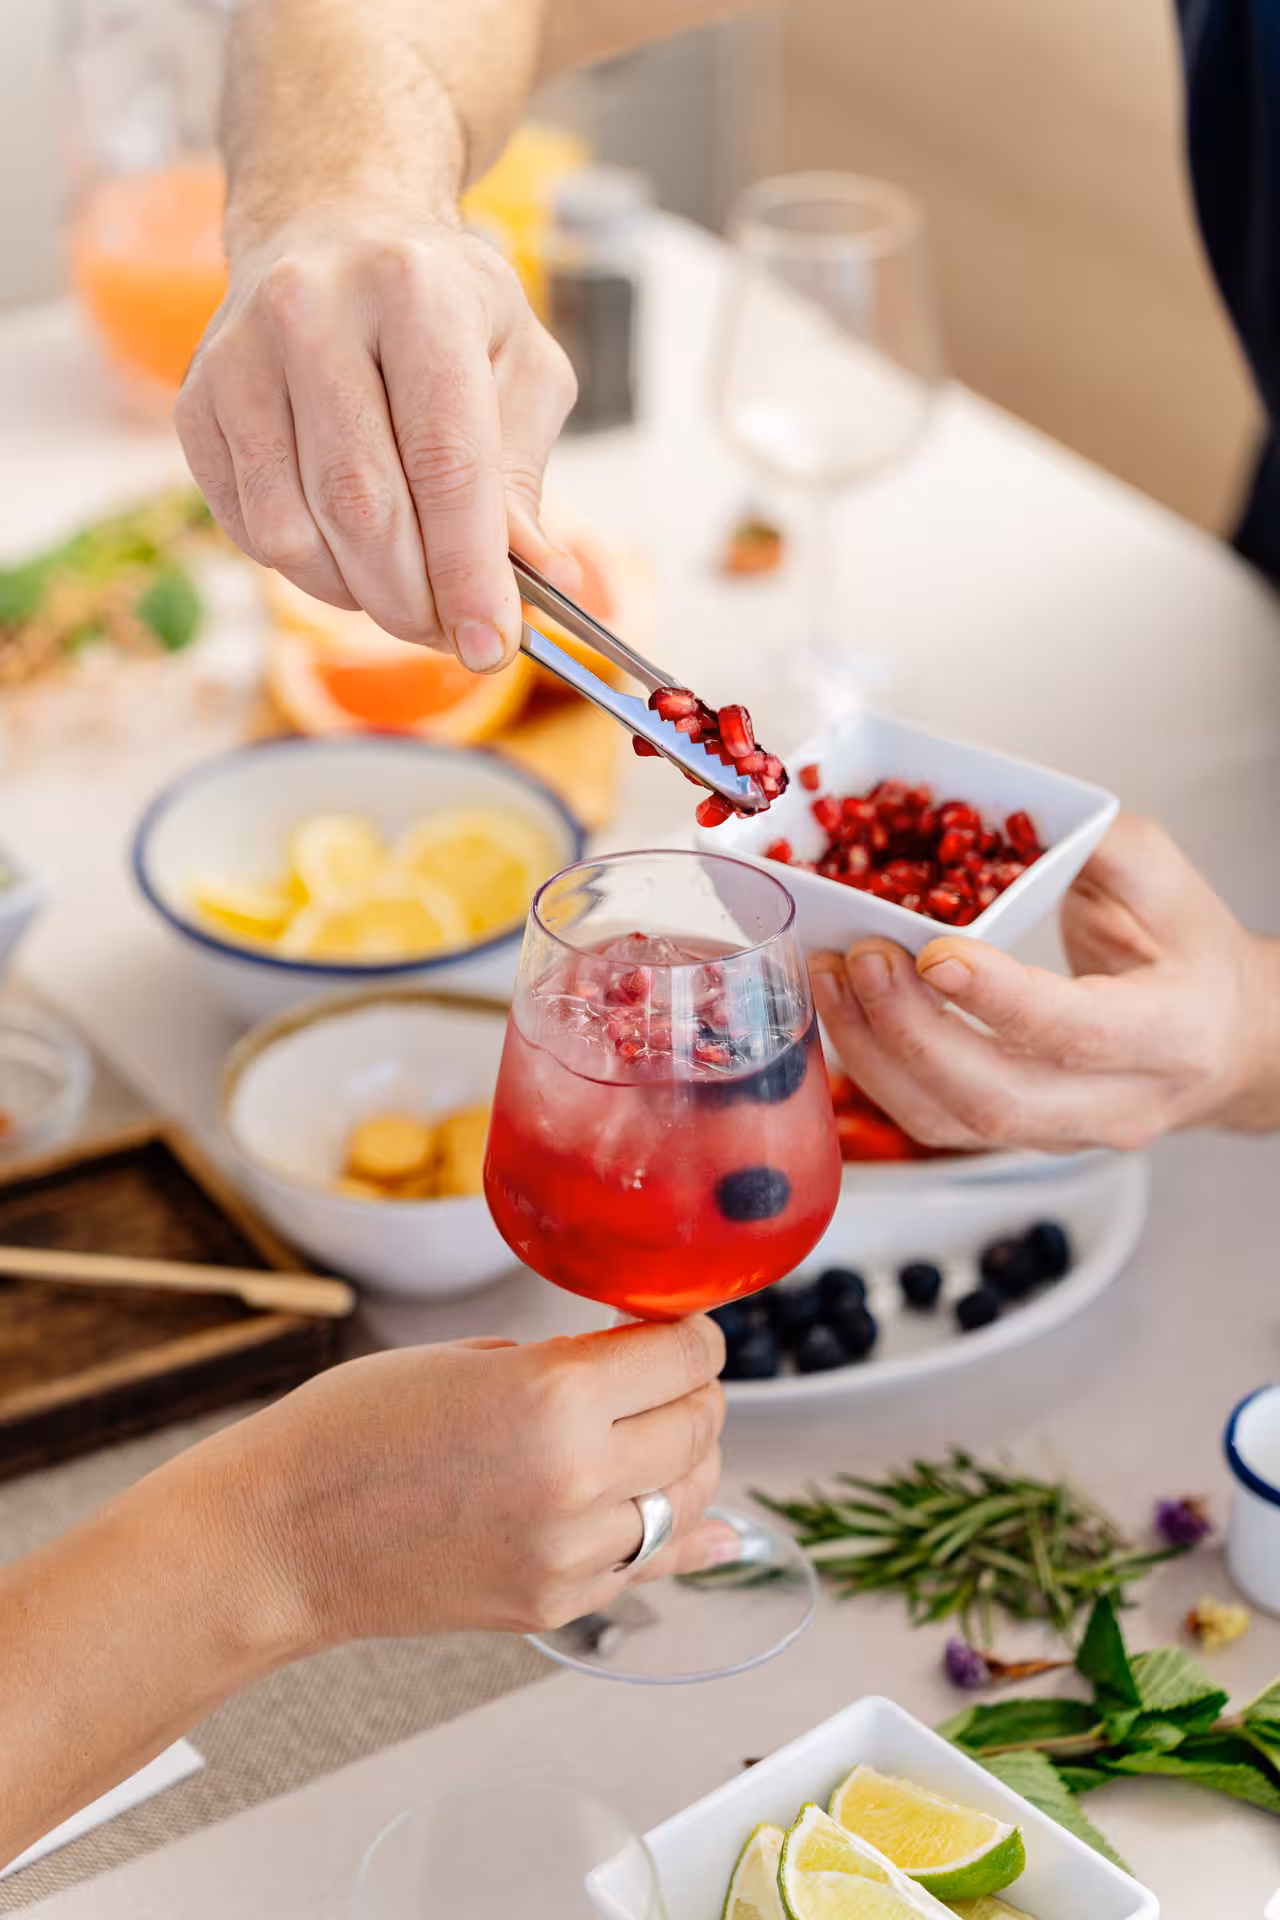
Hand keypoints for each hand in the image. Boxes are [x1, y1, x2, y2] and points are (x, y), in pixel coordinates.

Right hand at [175, 214, 579, 671]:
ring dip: (359, 595)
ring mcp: (238, 357)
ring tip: (404, 590)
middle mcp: (312, 310)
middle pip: (363, 508)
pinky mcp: (195, 403)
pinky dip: (309, 571)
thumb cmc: (441, 309)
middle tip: (450, 635)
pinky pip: (251, 531)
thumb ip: (523, 476)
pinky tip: (347, 550)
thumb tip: (540, 580)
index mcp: (414, 290)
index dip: (470, 571)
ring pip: (295, 534)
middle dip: (415, 599)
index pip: (445, 462)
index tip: (492, 645)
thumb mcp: (517, 367)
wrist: (331, 226)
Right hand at [216, 1319, 730, 1650]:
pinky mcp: (555, 1604)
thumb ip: (565, 1363)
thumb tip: (633, 1362)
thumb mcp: (468, 1359)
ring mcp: (571, 1553)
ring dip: (690, 1457)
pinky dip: (678, 1534)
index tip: (682, 1325)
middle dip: (696, 1388)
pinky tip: (709, 1524)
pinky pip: (650, 1564)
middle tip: (671, 1372)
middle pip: (700, 1423)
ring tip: (663, 1432)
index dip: (694, 1331)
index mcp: (556, 1397)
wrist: (279, 1539)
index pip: (683, 1355)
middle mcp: (578, 1478)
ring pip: (690, 1497)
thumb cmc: (351, 1430)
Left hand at [810, 813, 1279, 1152]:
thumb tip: (1006, 818)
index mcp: (1173, 1033)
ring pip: (953, 1123)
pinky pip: (933, 1121)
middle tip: (859, 958)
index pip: (1079, 1031)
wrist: (1226, 1041)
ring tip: (830, 978)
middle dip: (911, 1032)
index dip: (999, 998)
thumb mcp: (1167, 882)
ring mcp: (1064, 1135)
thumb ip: (1096, 843)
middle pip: (999, 1099)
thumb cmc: (1191, 955)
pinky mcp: (1018, 1139)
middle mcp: (1119, 1103)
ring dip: (875, 1053)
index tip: (932, 952)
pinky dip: (876, 1069)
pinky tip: (843, 1012)